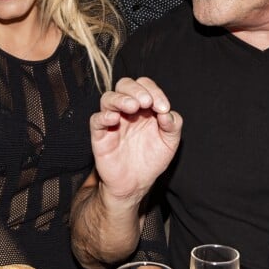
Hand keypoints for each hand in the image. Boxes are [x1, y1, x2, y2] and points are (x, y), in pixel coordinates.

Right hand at [90, 77, 182, 204]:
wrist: (136, 183)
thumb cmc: (151, 159)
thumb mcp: (169, 142)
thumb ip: (173, 124)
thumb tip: (167, 112)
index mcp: (144, 107)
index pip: (145, 86)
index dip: (154, 91)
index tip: (163, 108)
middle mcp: (126, 109)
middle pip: (124, 85)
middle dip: (136, 89)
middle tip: (146, 102)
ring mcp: (112, 121)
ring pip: (108, 98)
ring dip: (121, 98)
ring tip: (133, 107)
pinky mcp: (100, 135)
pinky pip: (96, 119)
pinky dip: (103, 116)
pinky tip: (115, 119)